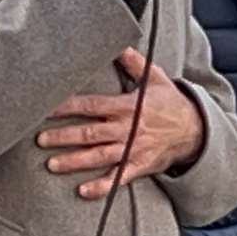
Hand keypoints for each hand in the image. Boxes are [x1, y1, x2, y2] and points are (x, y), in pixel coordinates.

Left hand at [38, 48, 203, 199]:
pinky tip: (83, 191)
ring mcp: (133, 150)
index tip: (47, 108)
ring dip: (74, 161)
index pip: (92, 105)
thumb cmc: (170, 103)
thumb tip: (119, 44)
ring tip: (52, 164)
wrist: (196, 130)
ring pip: (99, 157)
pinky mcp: (139, 166)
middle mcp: (127, 129)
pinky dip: (102, 186)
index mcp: (127, 107)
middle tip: (40, 140)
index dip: (68, 106)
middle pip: (90, 133)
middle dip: (64, 137)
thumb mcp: (156, 78)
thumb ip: (134, 62)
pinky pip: (118, 178)